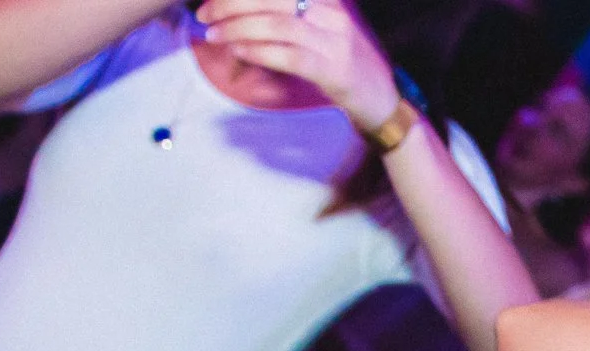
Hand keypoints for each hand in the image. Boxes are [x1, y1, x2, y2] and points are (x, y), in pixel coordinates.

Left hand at [197, 0, 399, 136]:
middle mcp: (333, 13)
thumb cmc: (346, 63)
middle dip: (231, 3)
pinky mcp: (334, 71)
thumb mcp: (324, 25)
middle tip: (204, 13)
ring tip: (213, 34)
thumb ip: (291, 12)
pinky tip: (238, 51)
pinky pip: (289, 56)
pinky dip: (259, 52)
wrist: (384, 101)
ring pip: (277, 25)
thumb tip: (245, 10)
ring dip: (238, 28)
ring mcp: (335, 42)